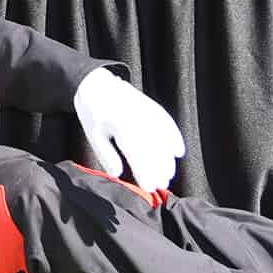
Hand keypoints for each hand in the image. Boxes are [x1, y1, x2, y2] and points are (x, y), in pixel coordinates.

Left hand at [74, 67, 184, 192]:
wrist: (96, 84)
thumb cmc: (93, 113)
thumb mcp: (94, 136)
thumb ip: (106, 156)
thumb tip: (117, 175)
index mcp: (119, 124)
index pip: (135, 152)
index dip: (144, 171)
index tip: (148, 187)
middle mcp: (136, 116)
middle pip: (153, 146)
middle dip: (159, 168)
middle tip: (161, 185)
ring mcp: (145, 109)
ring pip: (163, 136)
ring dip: (168, 157)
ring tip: (169, 175)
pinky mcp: (150, 106)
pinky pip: (167, 122)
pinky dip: (175, 137)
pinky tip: (178, 151)